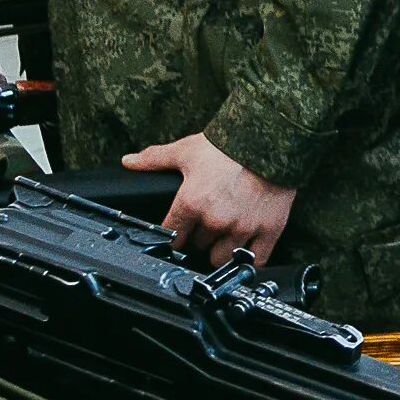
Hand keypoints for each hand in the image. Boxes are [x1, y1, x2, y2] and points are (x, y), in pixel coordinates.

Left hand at [126, 131, 292, 267]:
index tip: (177, 232)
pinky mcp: (268, 231)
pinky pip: (255, 261)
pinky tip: (245, 249)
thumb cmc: (229, 144)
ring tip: (224, 235)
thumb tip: (128, 161)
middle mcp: (215, 220)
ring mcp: (242, 228)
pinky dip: (248, 259)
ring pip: (221, 257)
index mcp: (191, 203)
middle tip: (206, 223)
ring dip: (220, 249)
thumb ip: (155, 159)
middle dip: (199, 237)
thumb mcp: (187, 149)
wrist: (271, 138)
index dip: (172, 235)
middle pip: (197, 246)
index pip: (171, 235)